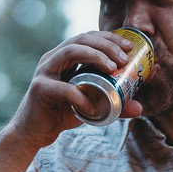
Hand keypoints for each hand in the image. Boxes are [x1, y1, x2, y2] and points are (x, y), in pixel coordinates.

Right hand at [3, 31, 146, 149]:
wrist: (33, 133)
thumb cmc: (61, 114)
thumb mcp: (91, 106)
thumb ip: (113, 105)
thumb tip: (139, 108)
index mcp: (64, 57)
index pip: (88, 38)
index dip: (109, 38)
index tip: (130, 47)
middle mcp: (52, 58)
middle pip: (81, 39)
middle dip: (106, 45)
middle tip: (125, 58)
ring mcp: (44, 71)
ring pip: (70, 52)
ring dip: (95, 56)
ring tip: (113, 68)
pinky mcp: (40, 89)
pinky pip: (63, 88)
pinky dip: (81, 96)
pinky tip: (92, 107)